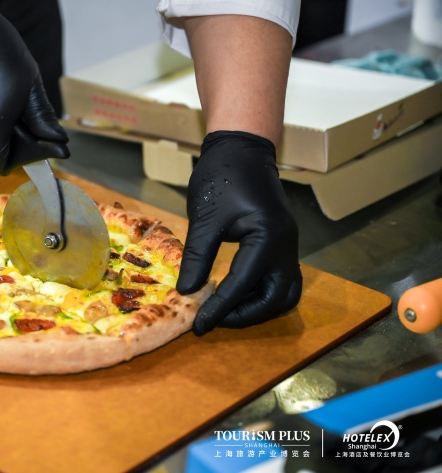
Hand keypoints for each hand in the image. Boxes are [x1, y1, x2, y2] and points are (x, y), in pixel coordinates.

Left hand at [178, 131, 301, 335]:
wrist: (240, 149)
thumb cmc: (222, 176)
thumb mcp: (205, 218)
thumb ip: (197, 256)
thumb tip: (187, 291)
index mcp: (268, 237)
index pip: (244, 284)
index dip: (220, 308)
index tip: (199, 326)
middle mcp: (286, 245)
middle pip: (276, 298)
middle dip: (245, 315)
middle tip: (213, 320)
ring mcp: (287, 246)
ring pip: (283, 292)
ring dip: (256, 307)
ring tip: (224, 310)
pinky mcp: (281, 245)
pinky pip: (278, 280)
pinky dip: (259, 293)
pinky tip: (233, 293)